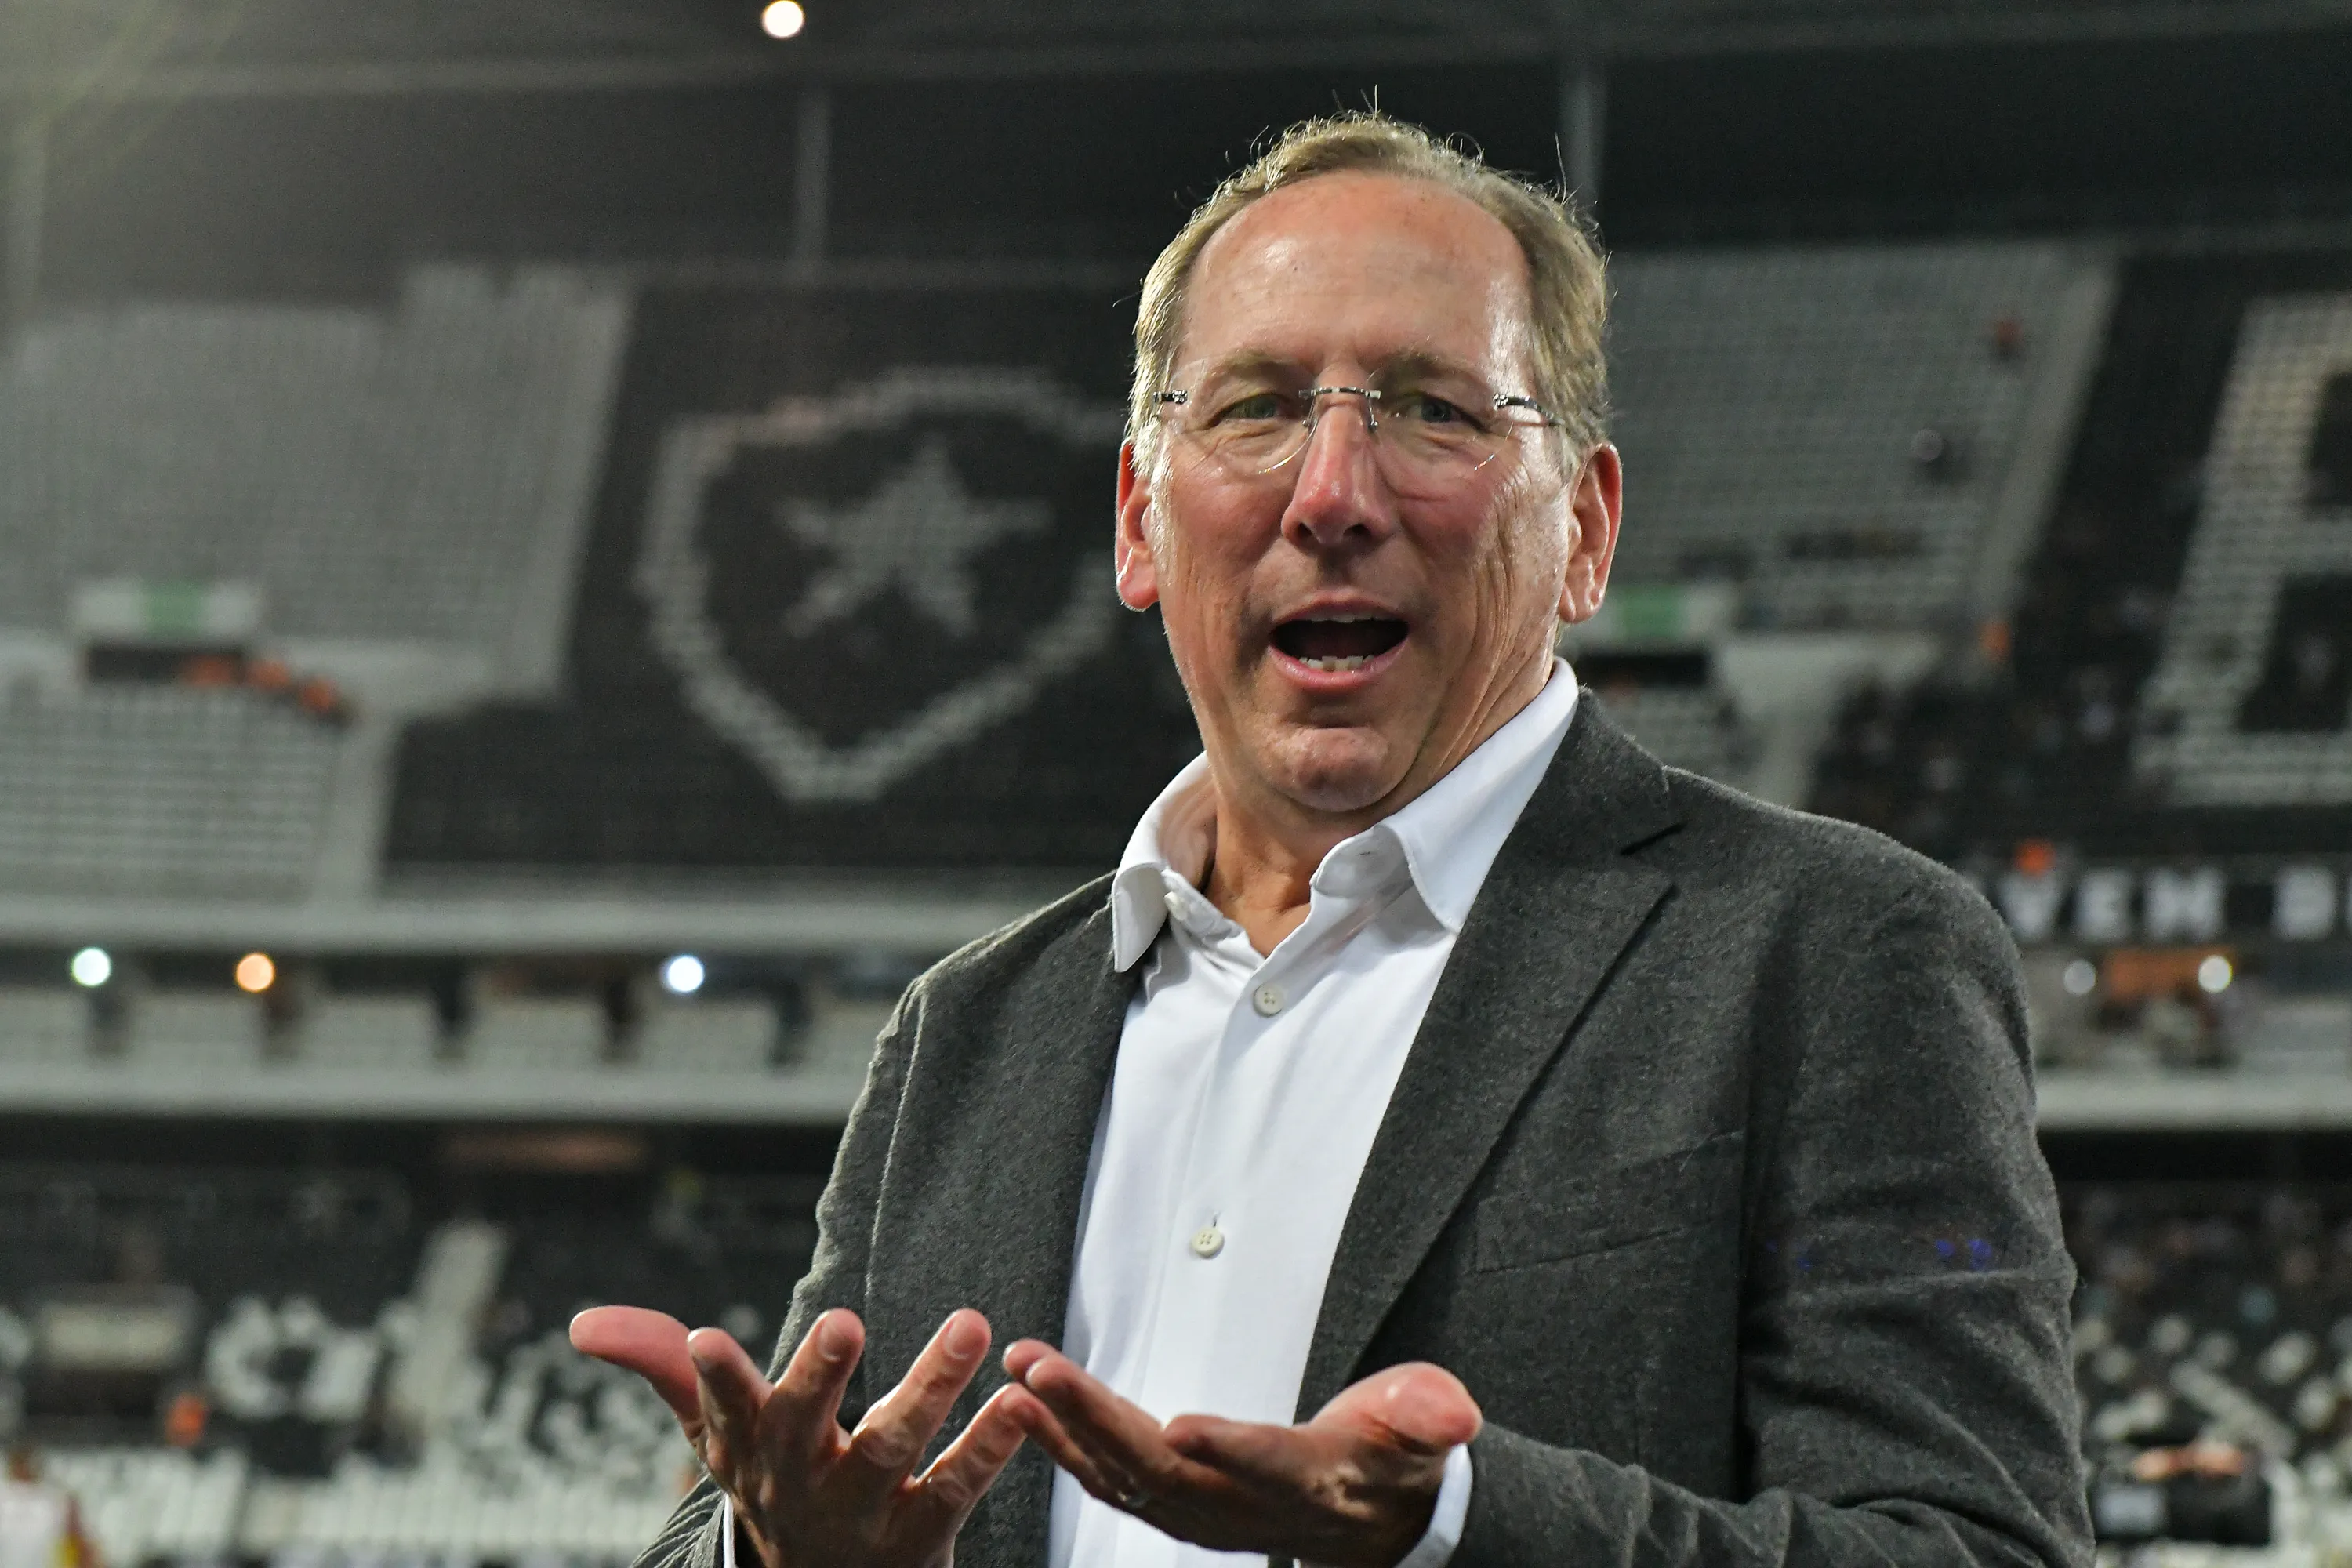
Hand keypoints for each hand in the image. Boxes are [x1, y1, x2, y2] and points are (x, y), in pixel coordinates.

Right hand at [571, 1304, 1026, 1567]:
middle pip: (807, 1424)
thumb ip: (664, 1368)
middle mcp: (799, 1480)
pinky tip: (1018, 1401)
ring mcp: (862, 1511)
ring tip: (971, 1322)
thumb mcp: (716, 1436)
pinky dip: (991, 1445)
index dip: (712, 1378)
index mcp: (750, 1449)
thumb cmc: (772, 1480)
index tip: (706, 1338)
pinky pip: (958, 1487)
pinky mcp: (922, 1535)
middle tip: (844, 1318)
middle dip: (820, 1374)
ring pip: (895, 1446)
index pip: (724, 1408)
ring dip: (932, 1384)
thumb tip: (580, 1323)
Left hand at [998, 1340, 1479, 1567]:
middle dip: (1099, 1423)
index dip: (1232, 1452)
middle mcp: (1249, 1509)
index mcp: (1315, 1484)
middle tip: (1045, 1371)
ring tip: (1020, 1377)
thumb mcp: (1427, 1428)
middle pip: (1169, 1473)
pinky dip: (1066, 1444)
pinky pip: (1111, 1481)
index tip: (1183, 1427)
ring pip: (1126, 1479)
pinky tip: (1028, 1404)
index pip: (1271, 1468)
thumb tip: (1457, 1415)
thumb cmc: (1396, 1458)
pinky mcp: (1177, 1503)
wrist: (1374, 1520)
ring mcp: (1206, 1513)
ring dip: (1066, 1430)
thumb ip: (1432, 1416)